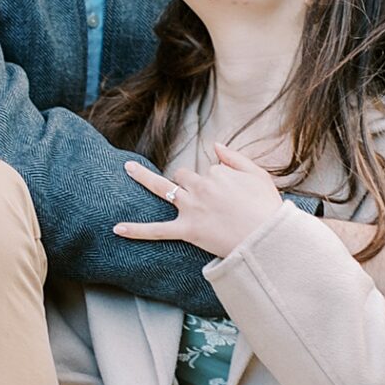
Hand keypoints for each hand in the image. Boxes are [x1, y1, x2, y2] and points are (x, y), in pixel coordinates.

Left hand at [114, 140, 285, 259]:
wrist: (268, 239)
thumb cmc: (267, 209)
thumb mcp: (259, 176)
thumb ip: (235, 157)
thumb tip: (215, 144)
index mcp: (218, 173)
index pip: (209, 170)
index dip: (218, 183)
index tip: (231, 197)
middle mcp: (201, 187)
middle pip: (184, 176)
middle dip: (188, 183)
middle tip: (206, 201)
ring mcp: (191, 208)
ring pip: (165, 188)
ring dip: (144, 177)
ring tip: (128, 168)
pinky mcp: (187, 230)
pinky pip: (156, 230)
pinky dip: (136, 230)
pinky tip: (117, 228)